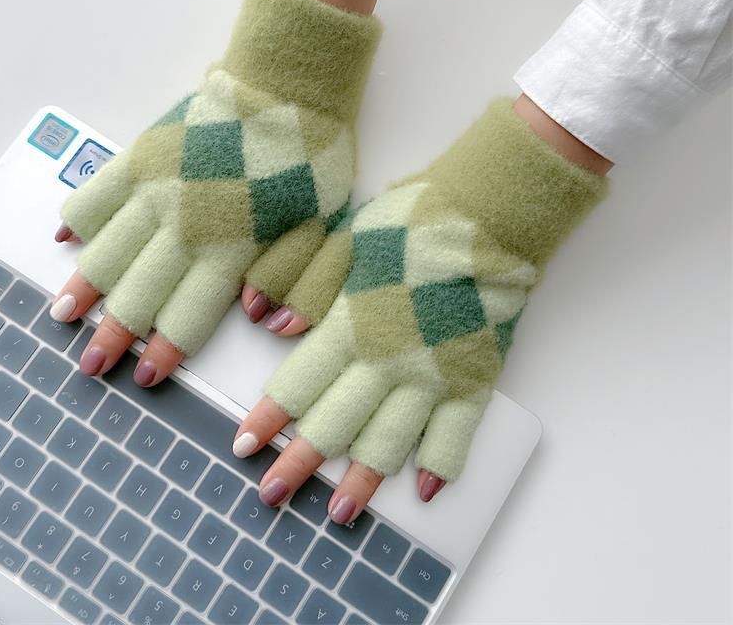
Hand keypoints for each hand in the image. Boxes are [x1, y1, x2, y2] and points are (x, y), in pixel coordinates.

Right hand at [50, 0, 380, 385]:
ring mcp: (156, 189)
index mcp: (231, 248)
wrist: (288, 85)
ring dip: (84, 289)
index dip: (166, 351)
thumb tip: (263, 322)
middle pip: (138, 294)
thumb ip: (298, 279)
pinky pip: (97, 192)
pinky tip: (63, 242)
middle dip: (113, 337)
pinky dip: (77, 219)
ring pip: (108, 251)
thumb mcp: (325, 224)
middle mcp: (184, 226)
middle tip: (91, 366)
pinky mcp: (142, 155)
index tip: (148, 376)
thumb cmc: (312, 158)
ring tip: (63, 318)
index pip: (188, 316)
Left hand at [234, 98, 607, 516]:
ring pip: (388, 442)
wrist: (489, 217)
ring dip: (360, 482)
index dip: (268, 419)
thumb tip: (271, 325)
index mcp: (349, 325)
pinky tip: (423, 490)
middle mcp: (386, 361)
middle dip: (298, 465)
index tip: (244, 447)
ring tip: (339, 516)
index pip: (298, 385)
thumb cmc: (413, 220)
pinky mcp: (473, 378)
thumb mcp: (347, 237)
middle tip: (271, 496)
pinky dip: (441, 465)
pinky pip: (457, 434)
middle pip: (333, 425)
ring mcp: (432, 376)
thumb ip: (306, 283)